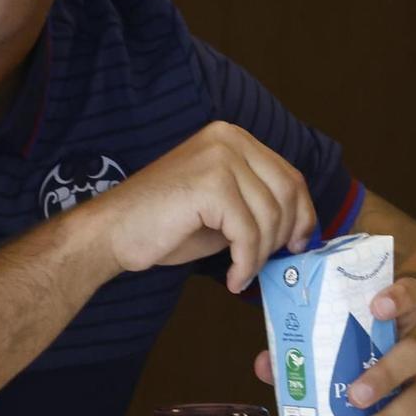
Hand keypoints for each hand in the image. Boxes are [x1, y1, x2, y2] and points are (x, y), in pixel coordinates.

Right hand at [82, 122, 316, 289]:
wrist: (112, 231)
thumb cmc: (161, 223)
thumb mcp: (221, 206)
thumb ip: (255, 204)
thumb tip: (298, 229)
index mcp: (232, 138)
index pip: (289, 175)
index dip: (303, 214)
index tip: (301, 243)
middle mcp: (228, 139)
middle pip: (286, 192)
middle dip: (284, 236)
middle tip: (270, 264)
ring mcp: (219, 157)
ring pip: (269, 216)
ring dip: (260, 254)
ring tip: (241, 272)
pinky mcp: (210, 184)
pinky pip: (248, 233)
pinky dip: (246, 262)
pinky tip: (233, 277)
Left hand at [252, 277, 415, 415]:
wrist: (408, 406)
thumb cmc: (361, 369)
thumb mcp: (336, 357)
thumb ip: (303, 357)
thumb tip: (265, 365)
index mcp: (398, 325)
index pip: (412, 297)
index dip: (400, 297)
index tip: (378, 305)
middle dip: (385, 374)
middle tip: (353, 396)